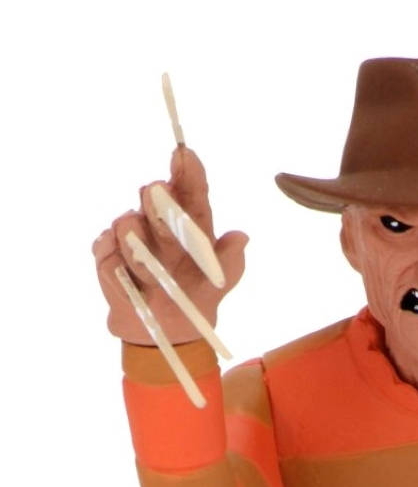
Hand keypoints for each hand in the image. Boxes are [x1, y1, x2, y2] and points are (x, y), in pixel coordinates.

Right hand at [92, 146, 247, 345]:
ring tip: (151, 279)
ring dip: (137, 247)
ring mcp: (131, 234)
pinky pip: (106, 249)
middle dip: (157, 197)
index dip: (187, 168)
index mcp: (190, 220)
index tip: (183, 155)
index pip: (189, 187)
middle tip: (159, 195)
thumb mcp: (220, 283)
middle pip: (153, 194)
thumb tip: (241, 237)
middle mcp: (158, 219)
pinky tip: (128, 280)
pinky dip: (116, 263)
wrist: (167, 331)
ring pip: (127, 223)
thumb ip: (231, 261)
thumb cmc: (197, 298)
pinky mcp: (107, 252)